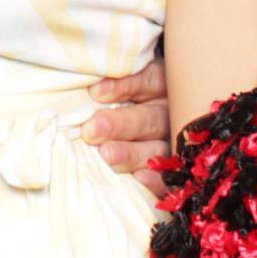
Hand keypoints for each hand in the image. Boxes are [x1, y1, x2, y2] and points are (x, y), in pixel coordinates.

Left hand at [89, 57, 172, 196]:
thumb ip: (105, 78)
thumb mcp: (113, 81)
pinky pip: (168, 177)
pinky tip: (139, 179)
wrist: (129, 132)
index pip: (149, 81)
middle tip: (92, 130)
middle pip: (150, 118)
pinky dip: (156, 180)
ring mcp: (172, 144)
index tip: (96, 92)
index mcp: (161, 86)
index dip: (126, 86)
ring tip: (106, 156)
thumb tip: (85, 81)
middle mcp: (169, 114)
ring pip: (158, 148)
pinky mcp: (171, 172)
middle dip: (120, 124)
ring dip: (132, 153)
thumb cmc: (110, 97)